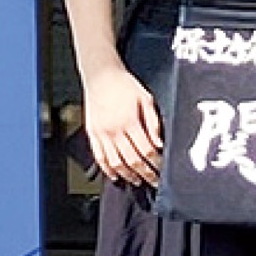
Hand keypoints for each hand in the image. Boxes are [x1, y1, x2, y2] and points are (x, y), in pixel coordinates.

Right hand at [82, 62, 162, 185]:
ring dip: (128, 175)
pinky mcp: (92, 133)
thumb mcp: (146, 98)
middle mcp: (114, 130)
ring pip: (115, 163)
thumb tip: (160, 144)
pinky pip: (99, 157)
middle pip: (132, 160)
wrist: (100, 74)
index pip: (146, 150)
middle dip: (146, 174)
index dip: (156, 163)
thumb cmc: (124, 84)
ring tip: (137, 181)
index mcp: (130, 121)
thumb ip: (153, 122)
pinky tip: (115, 176)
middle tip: (154, 182)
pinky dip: (107, 169)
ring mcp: (101, 133)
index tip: (163, 170)